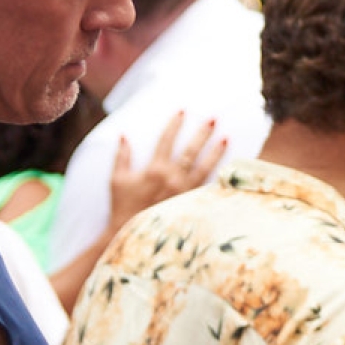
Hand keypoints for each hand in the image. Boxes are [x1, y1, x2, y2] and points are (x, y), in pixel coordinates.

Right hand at [109, 112, 224, 225]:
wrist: (133, 234)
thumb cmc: (123, 206)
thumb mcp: (117, 180)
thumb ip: (121, 156)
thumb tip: (124, 136)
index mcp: (154, 169)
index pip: (167, 140)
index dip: (175, 124)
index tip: (183, 111)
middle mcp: (172, 178)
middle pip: (191, 150)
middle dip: (202, 133)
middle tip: (213, 119)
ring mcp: (184, 191)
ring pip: (205, 167)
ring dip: (216, 152)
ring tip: (226, 138)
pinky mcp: (190, 203)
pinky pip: (207, 186)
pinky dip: (217, 176)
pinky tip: (227, 168)